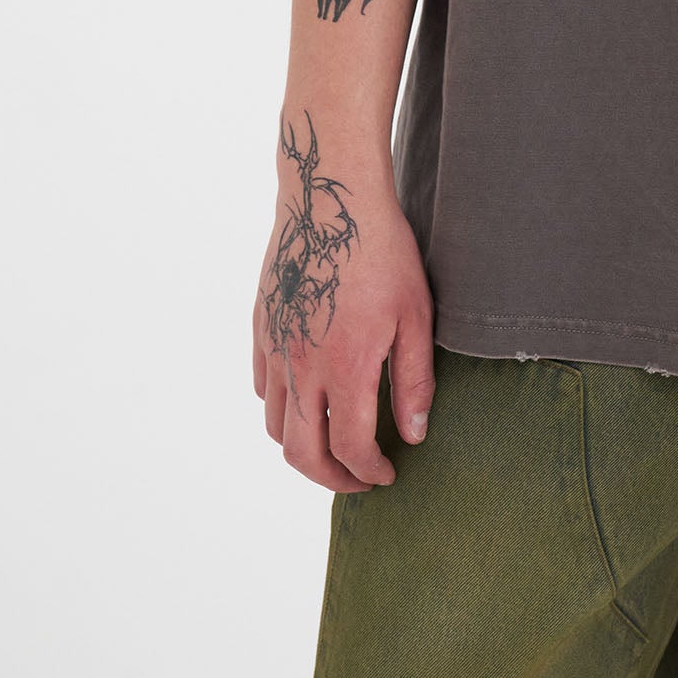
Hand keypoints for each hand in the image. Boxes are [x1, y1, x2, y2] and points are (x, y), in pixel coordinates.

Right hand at [252, 173, 435, 494]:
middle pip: (302, 453)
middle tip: (359, 477)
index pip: (350, 448)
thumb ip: (414, 381)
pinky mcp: (261, 329)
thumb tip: (413, 435)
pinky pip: (263, 389)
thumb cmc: (383, 252)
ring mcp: (275, 348)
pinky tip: (311, 400)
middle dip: (332, 479)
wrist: (330, 198)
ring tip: (335, 445)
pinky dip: (283, 410)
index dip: (369, 472)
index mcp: (345, 366)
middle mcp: (302, 366)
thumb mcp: (415, 315)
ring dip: (304, 448)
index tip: (388, 474)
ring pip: (275, 426)